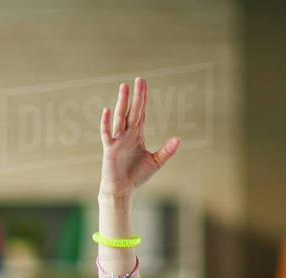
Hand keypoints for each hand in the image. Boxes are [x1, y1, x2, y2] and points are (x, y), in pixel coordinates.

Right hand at [98, 78, 178, 197]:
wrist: (122, 190)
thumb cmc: (136, 176)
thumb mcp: (156, 162)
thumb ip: (167, 150)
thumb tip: (179, 139)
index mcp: (137, 135)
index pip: (141, 113)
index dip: (143, 99)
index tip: (143, 84)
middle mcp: (127, 134)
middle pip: (132, 111)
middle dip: (136, 96)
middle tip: (139, 79)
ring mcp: (117, 140)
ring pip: (120, 117)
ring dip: (122, 103)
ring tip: (124, 87)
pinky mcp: (109, 149)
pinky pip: (107, 134)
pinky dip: (106, 123)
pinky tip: (107, 111)